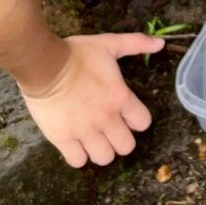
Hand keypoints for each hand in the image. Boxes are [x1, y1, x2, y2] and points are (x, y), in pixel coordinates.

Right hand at [19, 33, 157, 166]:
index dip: (136, 120)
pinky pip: (77, 161)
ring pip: (104, 158)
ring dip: (101, 150)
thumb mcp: (109, 43)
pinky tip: (75, 144)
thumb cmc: (77, 54)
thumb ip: (136, 43)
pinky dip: (78, 156)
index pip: (143, 123)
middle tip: (109, 130)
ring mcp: (85, 131)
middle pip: (126, 147)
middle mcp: (106, 119)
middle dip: (120, 140)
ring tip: (93, 139)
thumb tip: (161, 43)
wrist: (44, 65)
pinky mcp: (63, 139)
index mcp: (120, 98)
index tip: (126, 115)